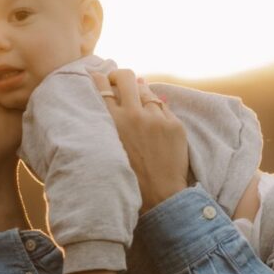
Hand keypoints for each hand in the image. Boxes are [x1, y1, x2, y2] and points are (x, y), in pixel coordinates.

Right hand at [90, 68, 189, 212]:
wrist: (159, 197)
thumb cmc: (130, 180)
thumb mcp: (109, 150)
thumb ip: (108, 126)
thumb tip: (110, 103)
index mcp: (113, 122)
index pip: (101, 85)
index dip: (99, 77)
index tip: (99, 78)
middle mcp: (134, 115)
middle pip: (125, 77)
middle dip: (120, 76)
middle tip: (119, 82)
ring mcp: (156, 119)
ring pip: (146, 90)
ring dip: (140, 92)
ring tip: (138, 99)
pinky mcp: (174, 125)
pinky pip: (163, 107)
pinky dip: (156, 110)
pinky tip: (153, 119)